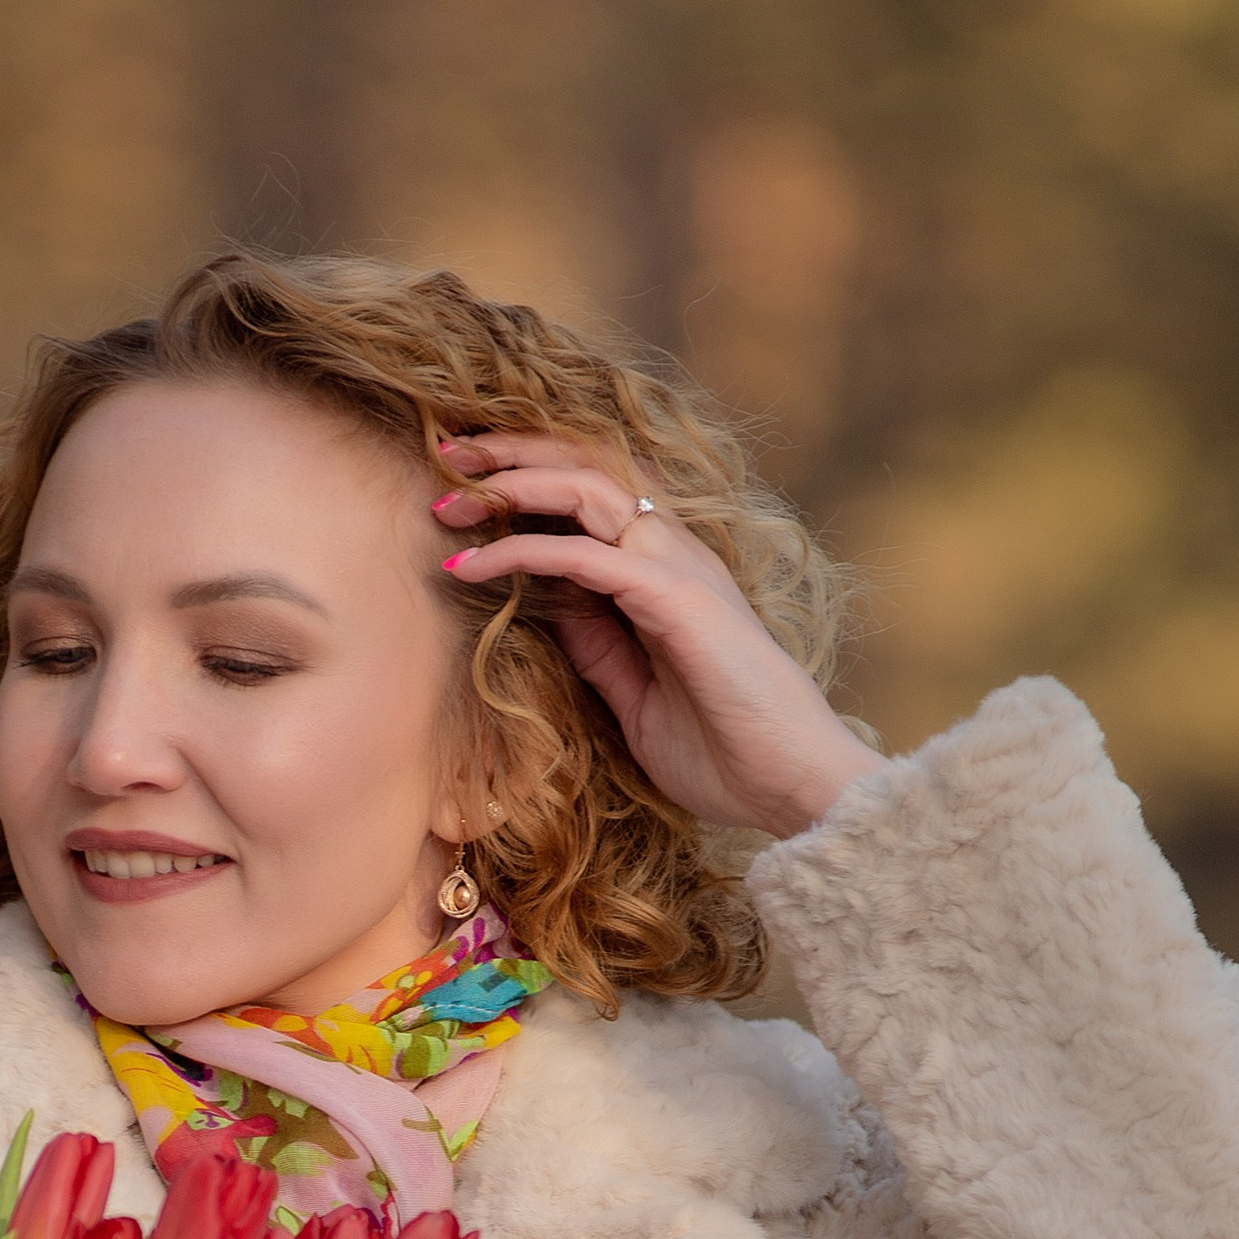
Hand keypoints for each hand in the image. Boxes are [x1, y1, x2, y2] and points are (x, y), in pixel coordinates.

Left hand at [431, 433, 869, 841]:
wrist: (792, 784)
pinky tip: (471, 563)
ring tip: (448, 495)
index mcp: (668, 572)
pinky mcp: (674, 598)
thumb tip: (553, 611)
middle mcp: (674, 554)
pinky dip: (521, 552)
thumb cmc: (726, 752)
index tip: (466, 489)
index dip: (530, 481)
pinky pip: (583, 556)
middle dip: (512, 454)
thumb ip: (600, 649)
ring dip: (511, 484)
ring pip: (585, 489)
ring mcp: (678, 569)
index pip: (593, 497)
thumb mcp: (637, 696)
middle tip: (446, 455)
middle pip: (587, 469)